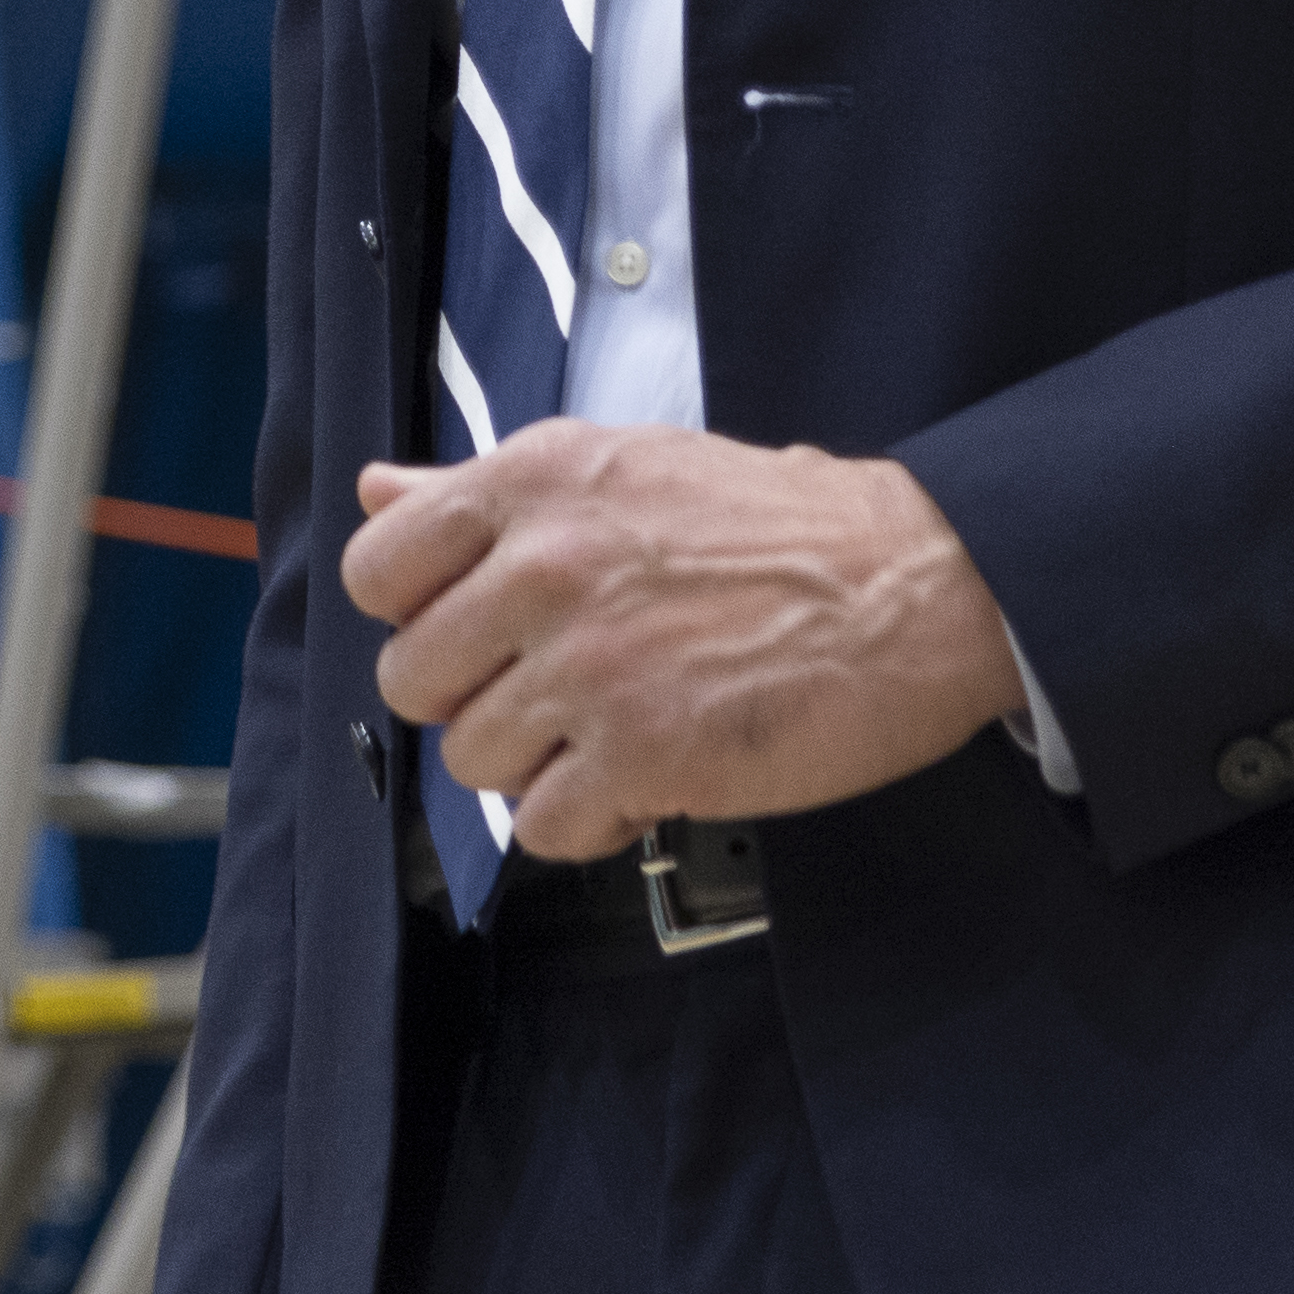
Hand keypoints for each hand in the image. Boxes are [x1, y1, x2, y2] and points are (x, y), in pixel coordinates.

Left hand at [342, 419, 1019, 862]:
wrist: (916, 584)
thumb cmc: (782, 528)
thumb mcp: (620, 466)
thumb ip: (481, 492)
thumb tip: (378, 490)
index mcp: (534, 484)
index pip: (378, 568)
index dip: (417, 613)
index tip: (471, 629)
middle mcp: (545, 569)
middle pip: (412, 680)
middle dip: (475, 697)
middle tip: (552, 690)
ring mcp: (590, 667)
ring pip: (473, 760)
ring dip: (537, 762)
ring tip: (614, 729)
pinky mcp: (643, 755)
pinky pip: (545, 827)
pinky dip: (592, 820)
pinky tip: (646, 778)